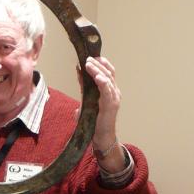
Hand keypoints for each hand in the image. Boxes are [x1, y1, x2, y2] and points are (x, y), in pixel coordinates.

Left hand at [84, 56, 124, 171]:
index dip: (99, 63)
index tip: (90, 56)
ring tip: (89, 64)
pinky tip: (97, 77)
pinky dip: (102, 83)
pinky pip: (107, 91)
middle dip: (97, 64)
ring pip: (107, 79)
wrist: (101, 137)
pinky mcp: (111, 105)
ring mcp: (114, 98)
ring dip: (98, 71)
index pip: (106, 72)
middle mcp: (114, 92)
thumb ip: (84, 88)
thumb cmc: (94, 121)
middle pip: (108, 73)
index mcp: (109, 90)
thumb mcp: (87, 100)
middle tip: (87, 58)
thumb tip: (78, 73)